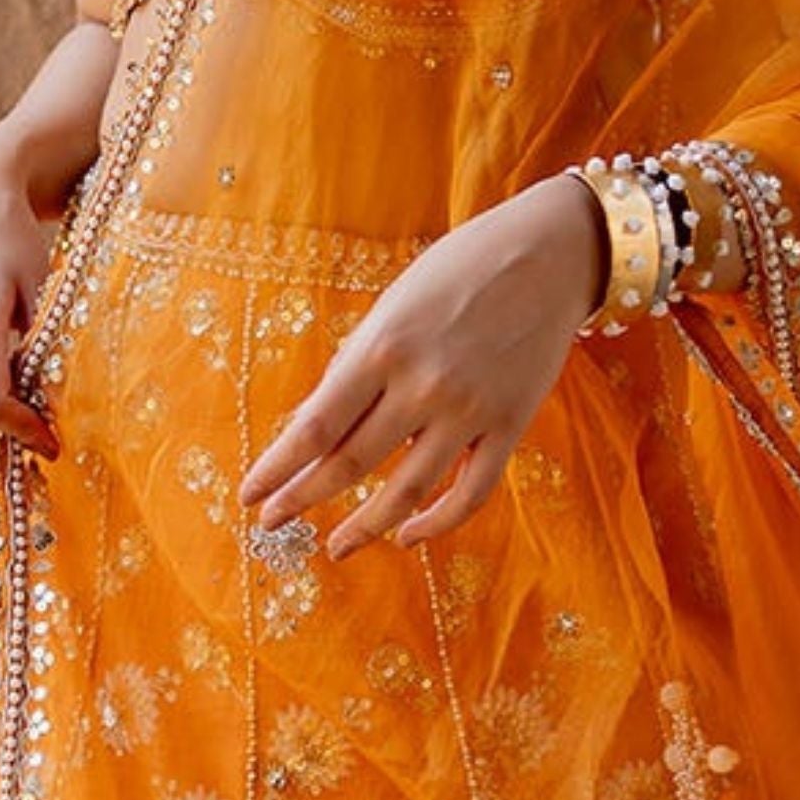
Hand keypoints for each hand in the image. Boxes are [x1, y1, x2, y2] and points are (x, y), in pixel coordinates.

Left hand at [238, 174, 602, 558]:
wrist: (550, 252)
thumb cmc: (460, 269)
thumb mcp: (393, 305)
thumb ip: (358, 364)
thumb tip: (320, 426)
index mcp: (382, 348)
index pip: (314, 427)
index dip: (276, 469)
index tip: (250, 496)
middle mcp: (423, 385)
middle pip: (350, 463)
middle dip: (302, 499)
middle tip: (272, 524)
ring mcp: (470, 411)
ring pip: (407, 491)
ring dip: (365, 526)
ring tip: (336, 546)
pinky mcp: (510, 426)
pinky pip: (471, 493)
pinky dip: (437, 523)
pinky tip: (408, 536)